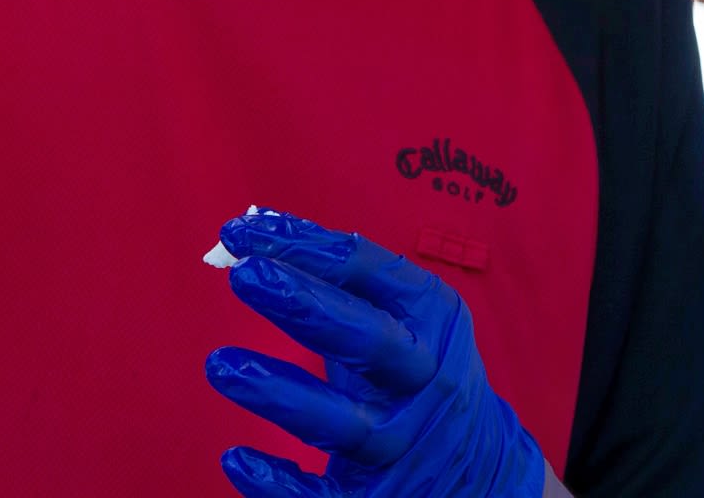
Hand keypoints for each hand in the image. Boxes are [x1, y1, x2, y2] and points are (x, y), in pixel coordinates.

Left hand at [205, 209, 545, 497]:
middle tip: (246, 273)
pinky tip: (236, 458)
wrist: (484, 466)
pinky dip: (280, 482)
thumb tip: (256, 235)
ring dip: (281, 394)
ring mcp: (405, 443)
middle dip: (305, 304)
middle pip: (369, 340)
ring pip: (344, 424)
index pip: (369, 270)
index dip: (303, 246)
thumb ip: (340, 280)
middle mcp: (427, 379)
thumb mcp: (404, 315)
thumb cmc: (417, 370)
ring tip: (219, 363)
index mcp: (433, 318)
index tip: (241, 230)